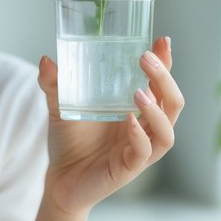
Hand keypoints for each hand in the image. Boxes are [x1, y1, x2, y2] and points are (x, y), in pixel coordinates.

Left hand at [37, 37, 182, 220]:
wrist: (58, 179)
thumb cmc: (68, 142)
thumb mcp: (60, 107)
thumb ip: (54, 84)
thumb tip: (47, 60)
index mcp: (136, 110)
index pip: (160, 84)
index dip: (166, 63)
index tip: (161, 40)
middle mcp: (144, 128)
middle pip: (172, 103)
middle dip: (165, 79)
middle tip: (146, 59)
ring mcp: (140, 150)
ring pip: (167, 130)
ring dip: (157, 110)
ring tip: (140, 91)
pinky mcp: (129, 169)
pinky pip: (144, 152)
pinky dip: (139, 136)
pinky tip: (128, 120)